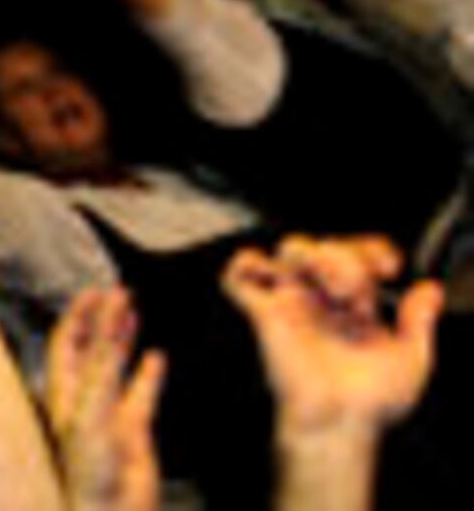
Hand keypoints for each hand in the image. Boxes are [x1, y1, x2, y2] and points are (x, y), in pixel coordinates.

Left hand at [45, 286, 164, 510]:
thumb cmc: (88, 473)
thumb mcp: (91, 421)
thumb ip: (101, 382)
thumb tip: (108, 344)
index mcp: (64, 392)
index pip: (68, 342)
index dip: (79, 316)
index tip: (95, 292)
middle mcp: (84, 398)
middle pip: (92, 348)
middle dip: (103, 319)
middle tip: (120, 293)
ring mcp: (110, 413)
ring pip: (117, 366)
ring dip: (124, 338)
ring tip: (134, 311)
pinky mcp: (134, 430)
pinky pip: (142, 394)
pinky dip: (149, 373)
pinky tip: (157, 356)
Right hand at [224, 234, 442, 442]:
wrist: (337, 422)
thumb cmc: (370, 403)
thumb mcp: (410, 360)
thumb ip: (419, 322)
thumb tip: (429, 290)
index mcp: (356, 306)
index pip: (360, 256)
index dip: (372, 251)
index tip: (388, 266)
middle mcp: (322, 299)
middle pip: (327, 246)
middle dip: (345, 258)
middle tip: (355, 289)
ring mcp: (291, 303)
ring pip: (290, 248)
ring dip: (311, 254)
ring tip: (330, 285)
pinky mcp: (262, 313)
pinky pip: (238, 275)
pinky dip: (247, 264)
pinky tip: (273, 277)